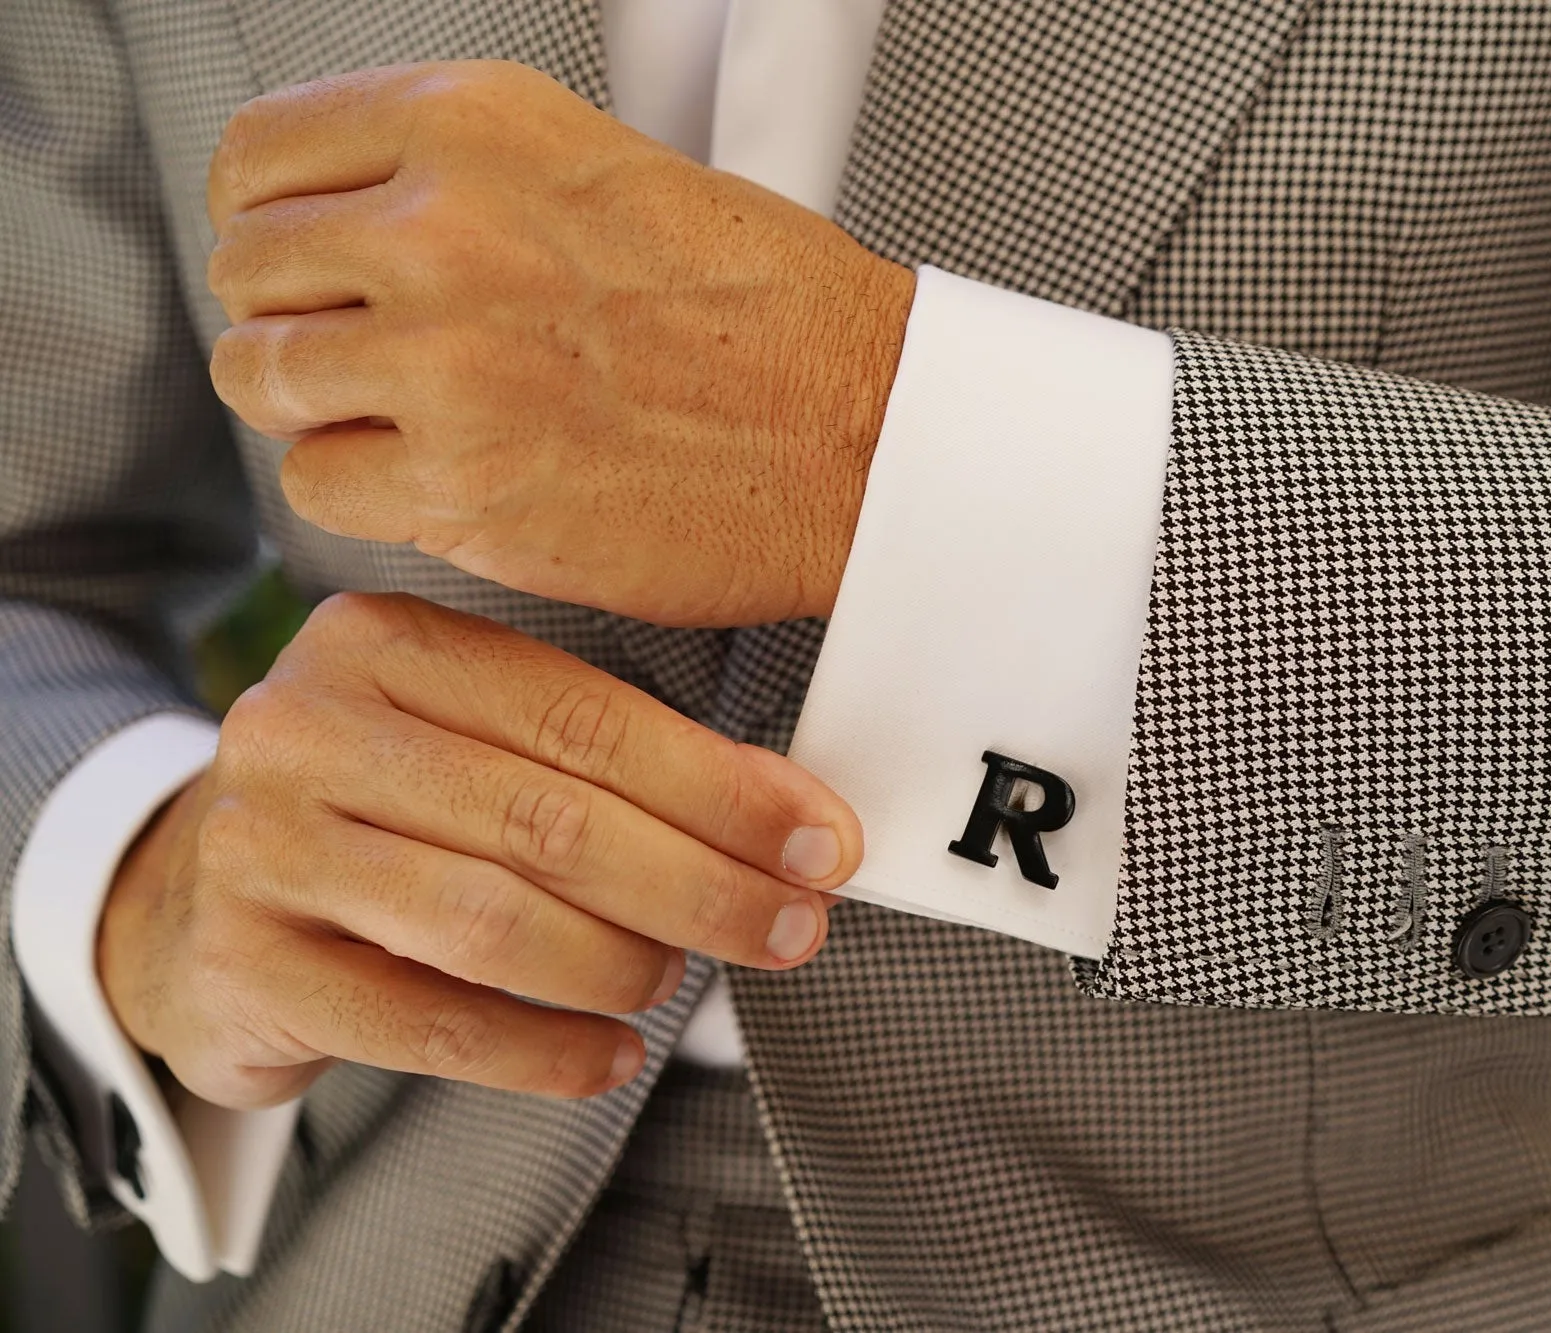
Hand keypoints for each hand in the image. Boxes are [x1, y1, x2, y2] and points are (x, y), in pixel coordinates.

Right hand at [97, 593, 861, 1109]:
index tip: (820, 841)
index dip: (721, 789)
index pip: (585, 719)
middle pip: (550, 818)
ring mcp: (261, 844)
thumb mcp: (469, 746)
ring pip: (493, 919)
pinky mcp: (244, 963)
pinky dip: (542, 1051)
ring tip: (677, 981)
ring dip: (621, 964)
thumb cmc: (380, 816)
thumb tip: (793, 820)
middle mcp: (308, 727)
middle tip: (790, 927)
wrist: (190, 906)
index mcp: (382, 645)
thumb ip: (604, 764)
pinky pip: (428, 1024)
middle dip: (700, 884)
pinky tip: (608, 1057)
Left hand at [205, 60, 915, 627]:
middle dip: (295, 316)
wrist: (863, 435)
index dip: (271, 218)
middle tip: (366, 350)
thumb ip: (466, 181)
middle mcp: (445, 229)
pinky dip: (364, 490)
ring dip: (319, 407)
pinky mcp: (462, 483)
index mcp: (479, 126)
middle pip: (246, 269)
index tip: (301, 258)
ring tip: (404, 418)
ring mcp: (446, 361)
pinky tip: (440, 475)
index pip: (260, 154)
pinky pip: (316, 485)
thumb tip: (355, 223)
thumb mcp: (611, 169)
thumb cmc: (773, 317)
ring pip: (263, 379)